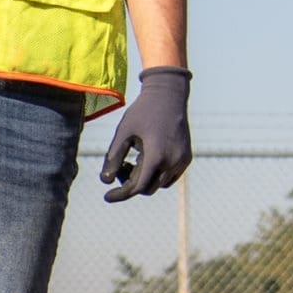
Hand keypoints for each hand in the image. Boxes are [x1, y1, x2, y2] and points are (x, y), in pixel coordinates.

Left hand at [101, 67, 191, 201]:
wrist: (168, 95)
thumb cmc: (142, 112)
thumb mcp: (123, 133)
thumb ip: (113, 157)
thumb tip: (105, 181)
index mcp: (156, 157)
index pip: (137, 187)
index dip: (121, 194)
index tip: (107, 197)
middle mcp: (173, 162)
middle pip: (148, 188)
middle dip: (131, 184)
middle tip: (120, 168)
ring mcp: (182, 160)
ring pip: (160, 184)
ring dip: (144, 180)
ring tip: (132, 161)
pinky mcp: (186, 157)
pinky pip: (170, 176)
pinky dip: (157, 174)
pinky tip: (145, 159)